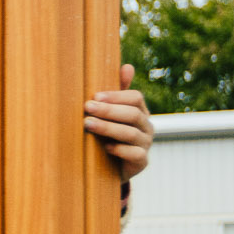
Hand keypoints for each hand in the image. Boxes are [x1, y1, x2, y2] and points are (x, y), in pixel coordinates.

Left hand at [84, 64, 154, 180]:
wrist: (110, 167)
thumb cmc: (109, 134)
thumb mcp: (111, 113)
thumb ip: (117, 93)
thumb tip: (127, 66)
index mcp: (140, 111)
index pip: (135, 98)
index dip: (116, 96)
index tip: (95, 96)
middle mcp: (147, 127)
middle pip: (132, 114)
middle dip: (108, 110)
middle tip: (87, 107)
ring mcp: (145, 144)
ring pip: (131, 133)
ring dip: (108, 127)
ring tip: (88, 124)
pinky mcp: (142, 162)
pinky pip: (136, 154)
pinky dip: (120, 149)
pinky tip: (105, 147)